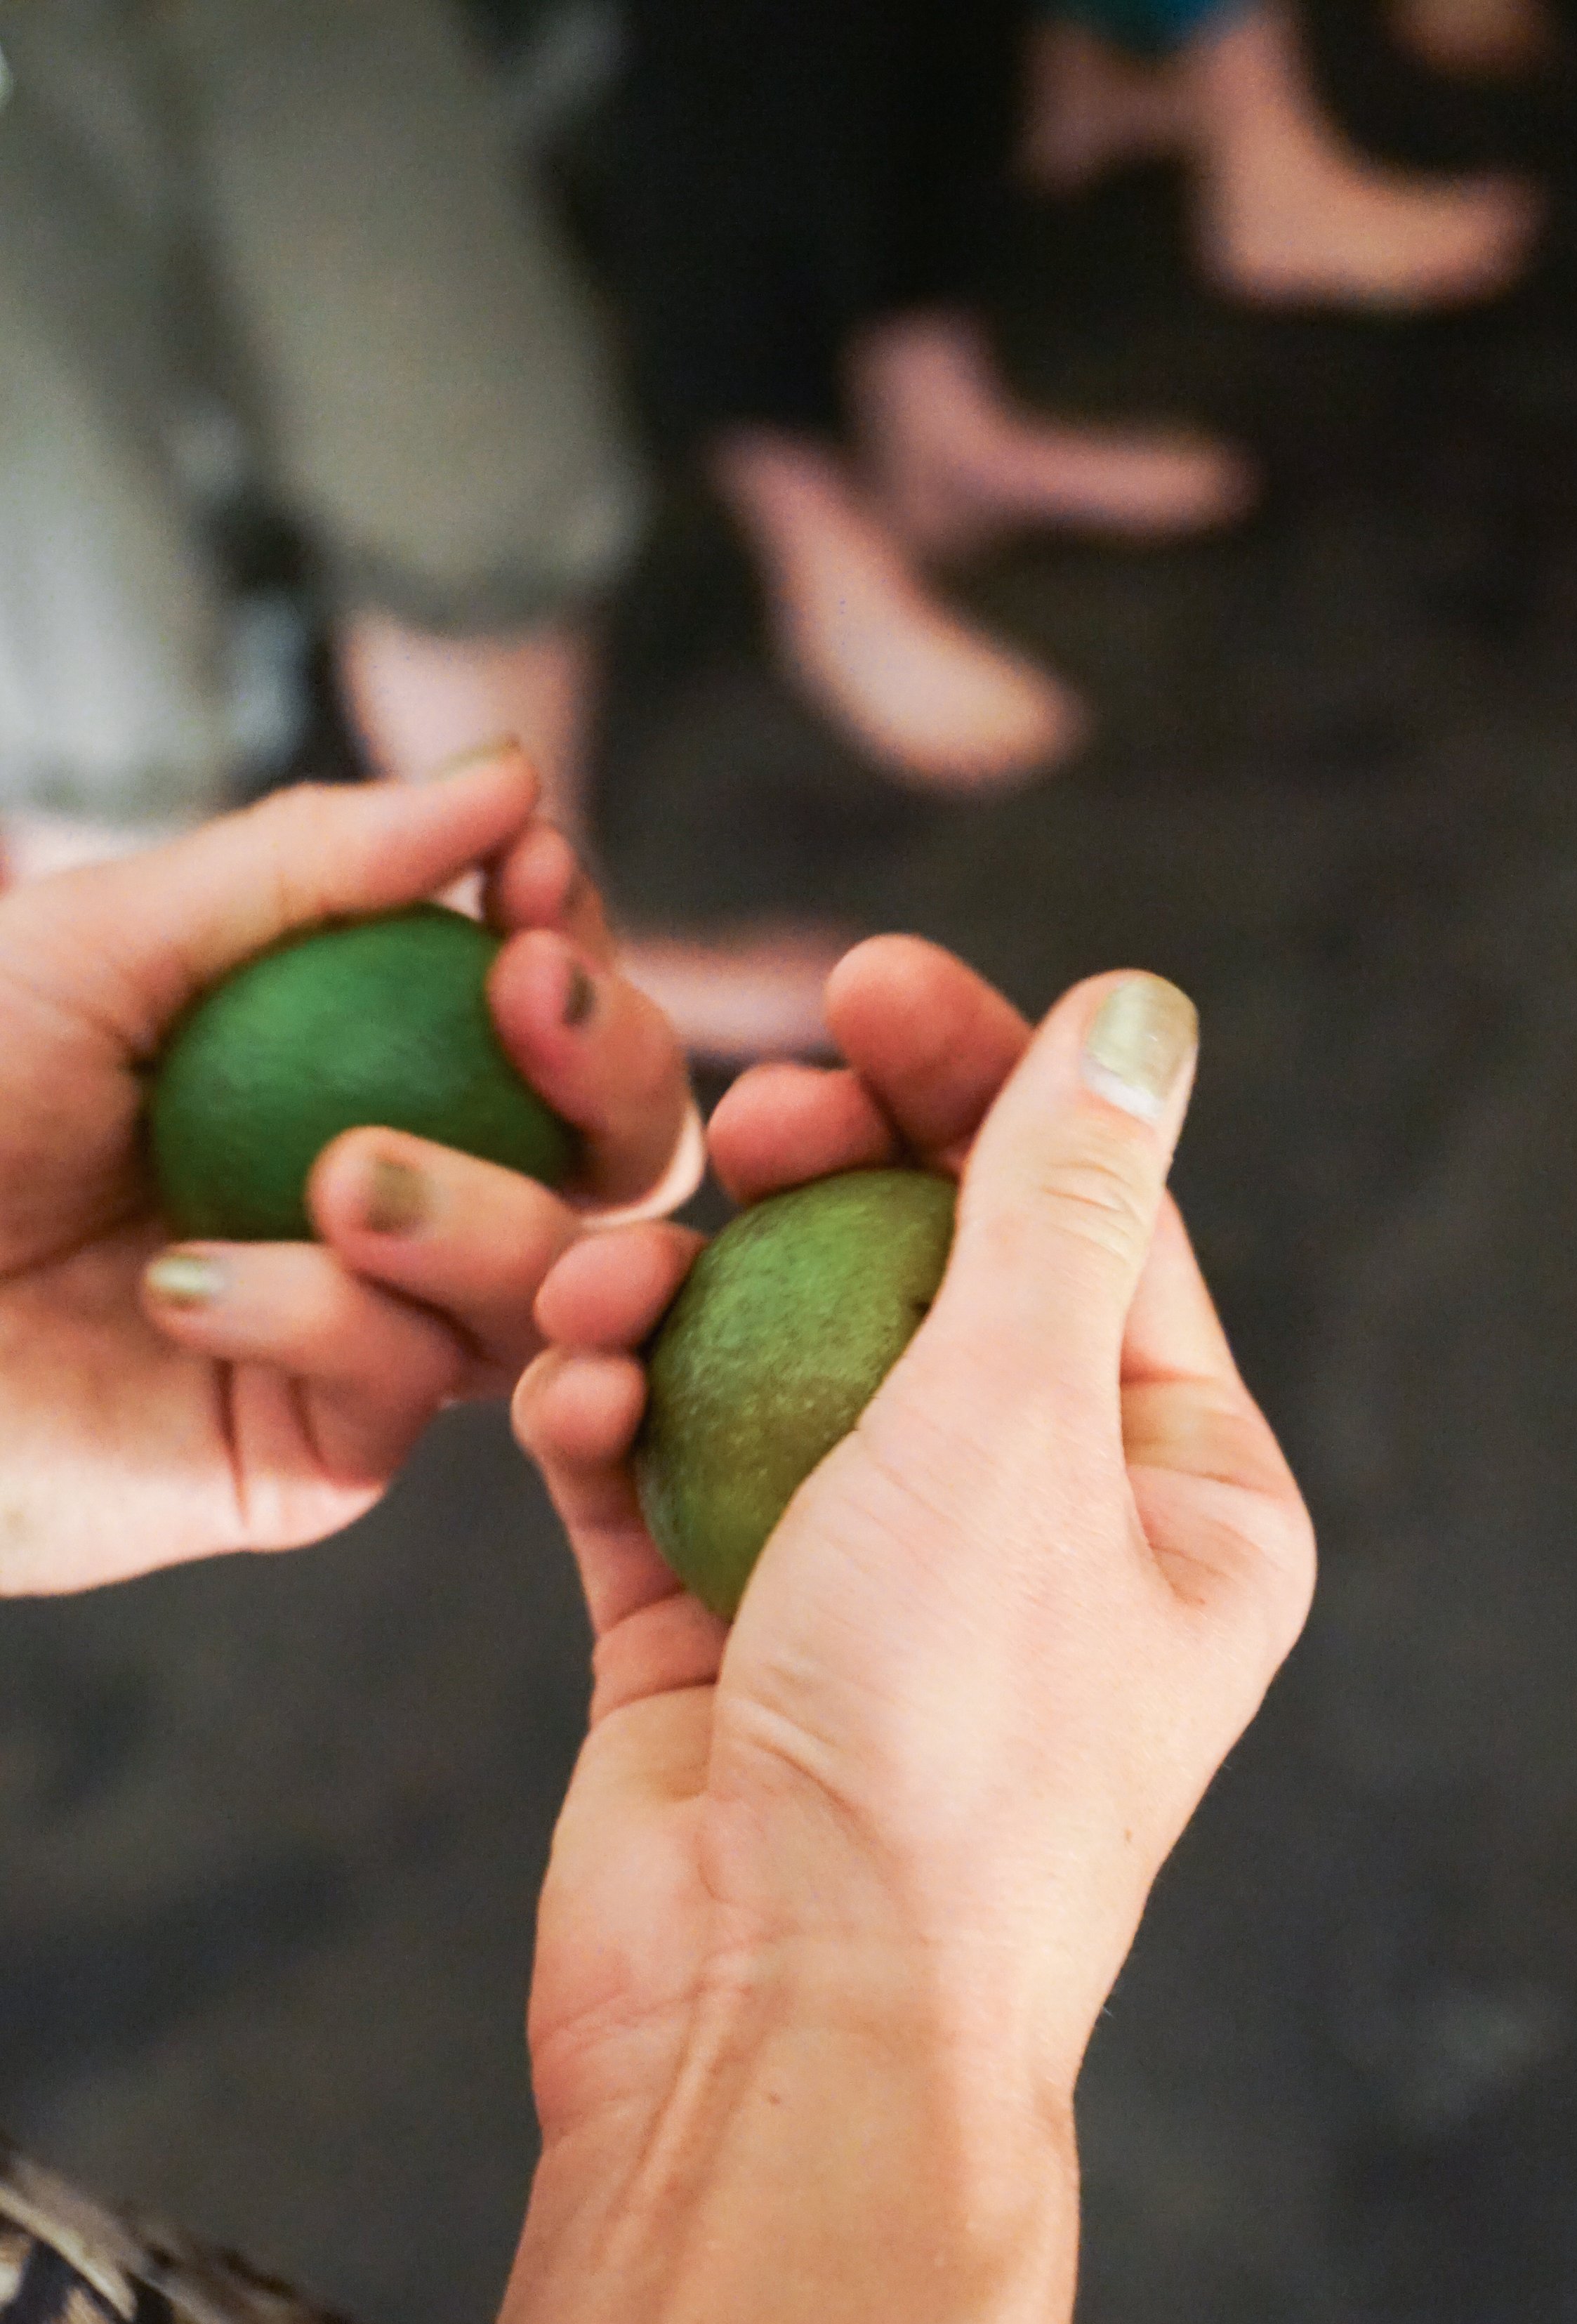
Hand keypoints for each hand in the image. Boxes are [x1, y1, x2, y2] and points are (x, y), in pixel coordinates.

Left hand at [0, 753, 696, 1595]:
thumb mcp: (114, 939)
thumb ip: (315, 861)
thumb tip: (510, 771)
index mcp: (372, 1071)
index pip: (551, 1020)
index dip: (580, 946)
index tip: (532, 876)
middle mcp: (404, 1201)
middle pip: (617, 1157)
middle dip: (614, 1069)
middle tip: (528, 996)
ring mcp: (373, 1331)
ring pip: (552, 1281)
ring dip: (483, 1209)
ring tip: (339, 1173)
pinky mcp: (321, 1454)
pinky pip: (411, 1383)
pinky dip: (327, 1319)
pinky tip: (187, 1289)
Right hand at [516, 935, 1313, 2136]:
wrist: (782, 2033)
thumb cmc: (947, 1746)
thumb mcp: (1024, 1425)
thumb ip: (1060, 1202)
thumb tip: (1142, 1012)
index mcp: (1176, 1495)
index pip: (1090, 1224)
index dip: (982, 1081)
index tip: (868, 980)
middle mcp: (1031, 1534)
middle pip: (916, 1273)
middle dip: (822, 1178)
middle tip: (752, 1119)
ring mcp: (863, 1585)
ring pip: (762, 1360)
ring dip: (678, 1296)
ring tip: (615, 1279)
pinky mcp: (710, 1636)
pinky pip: (650, 1469)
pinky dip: (602, 1414)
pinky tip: (565, 1393)